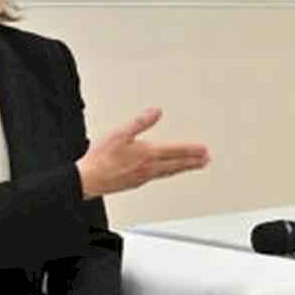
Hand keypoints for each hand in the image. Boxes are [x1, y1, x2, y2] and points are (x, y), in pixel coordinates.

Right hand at [76, 108, 209, 199]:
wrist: (88, 179)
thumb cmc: (101, 158)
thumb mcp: (120, 133)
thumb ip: (141, 122)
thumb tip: (156, 112)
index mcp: (148, 154)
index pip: (177, 151)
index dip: (193, 150)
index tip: (205, 149)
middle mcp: (150, 167)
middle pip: (177, 164)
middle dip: (193, 161)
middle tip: (206, 160)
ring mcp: (144, 177)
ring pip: (170, 172)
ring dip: (184, 168)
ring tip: (194, 166)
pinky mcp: (136, 183)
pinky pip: (159, 177)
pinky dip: (169, 173)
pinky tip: (167, 172)